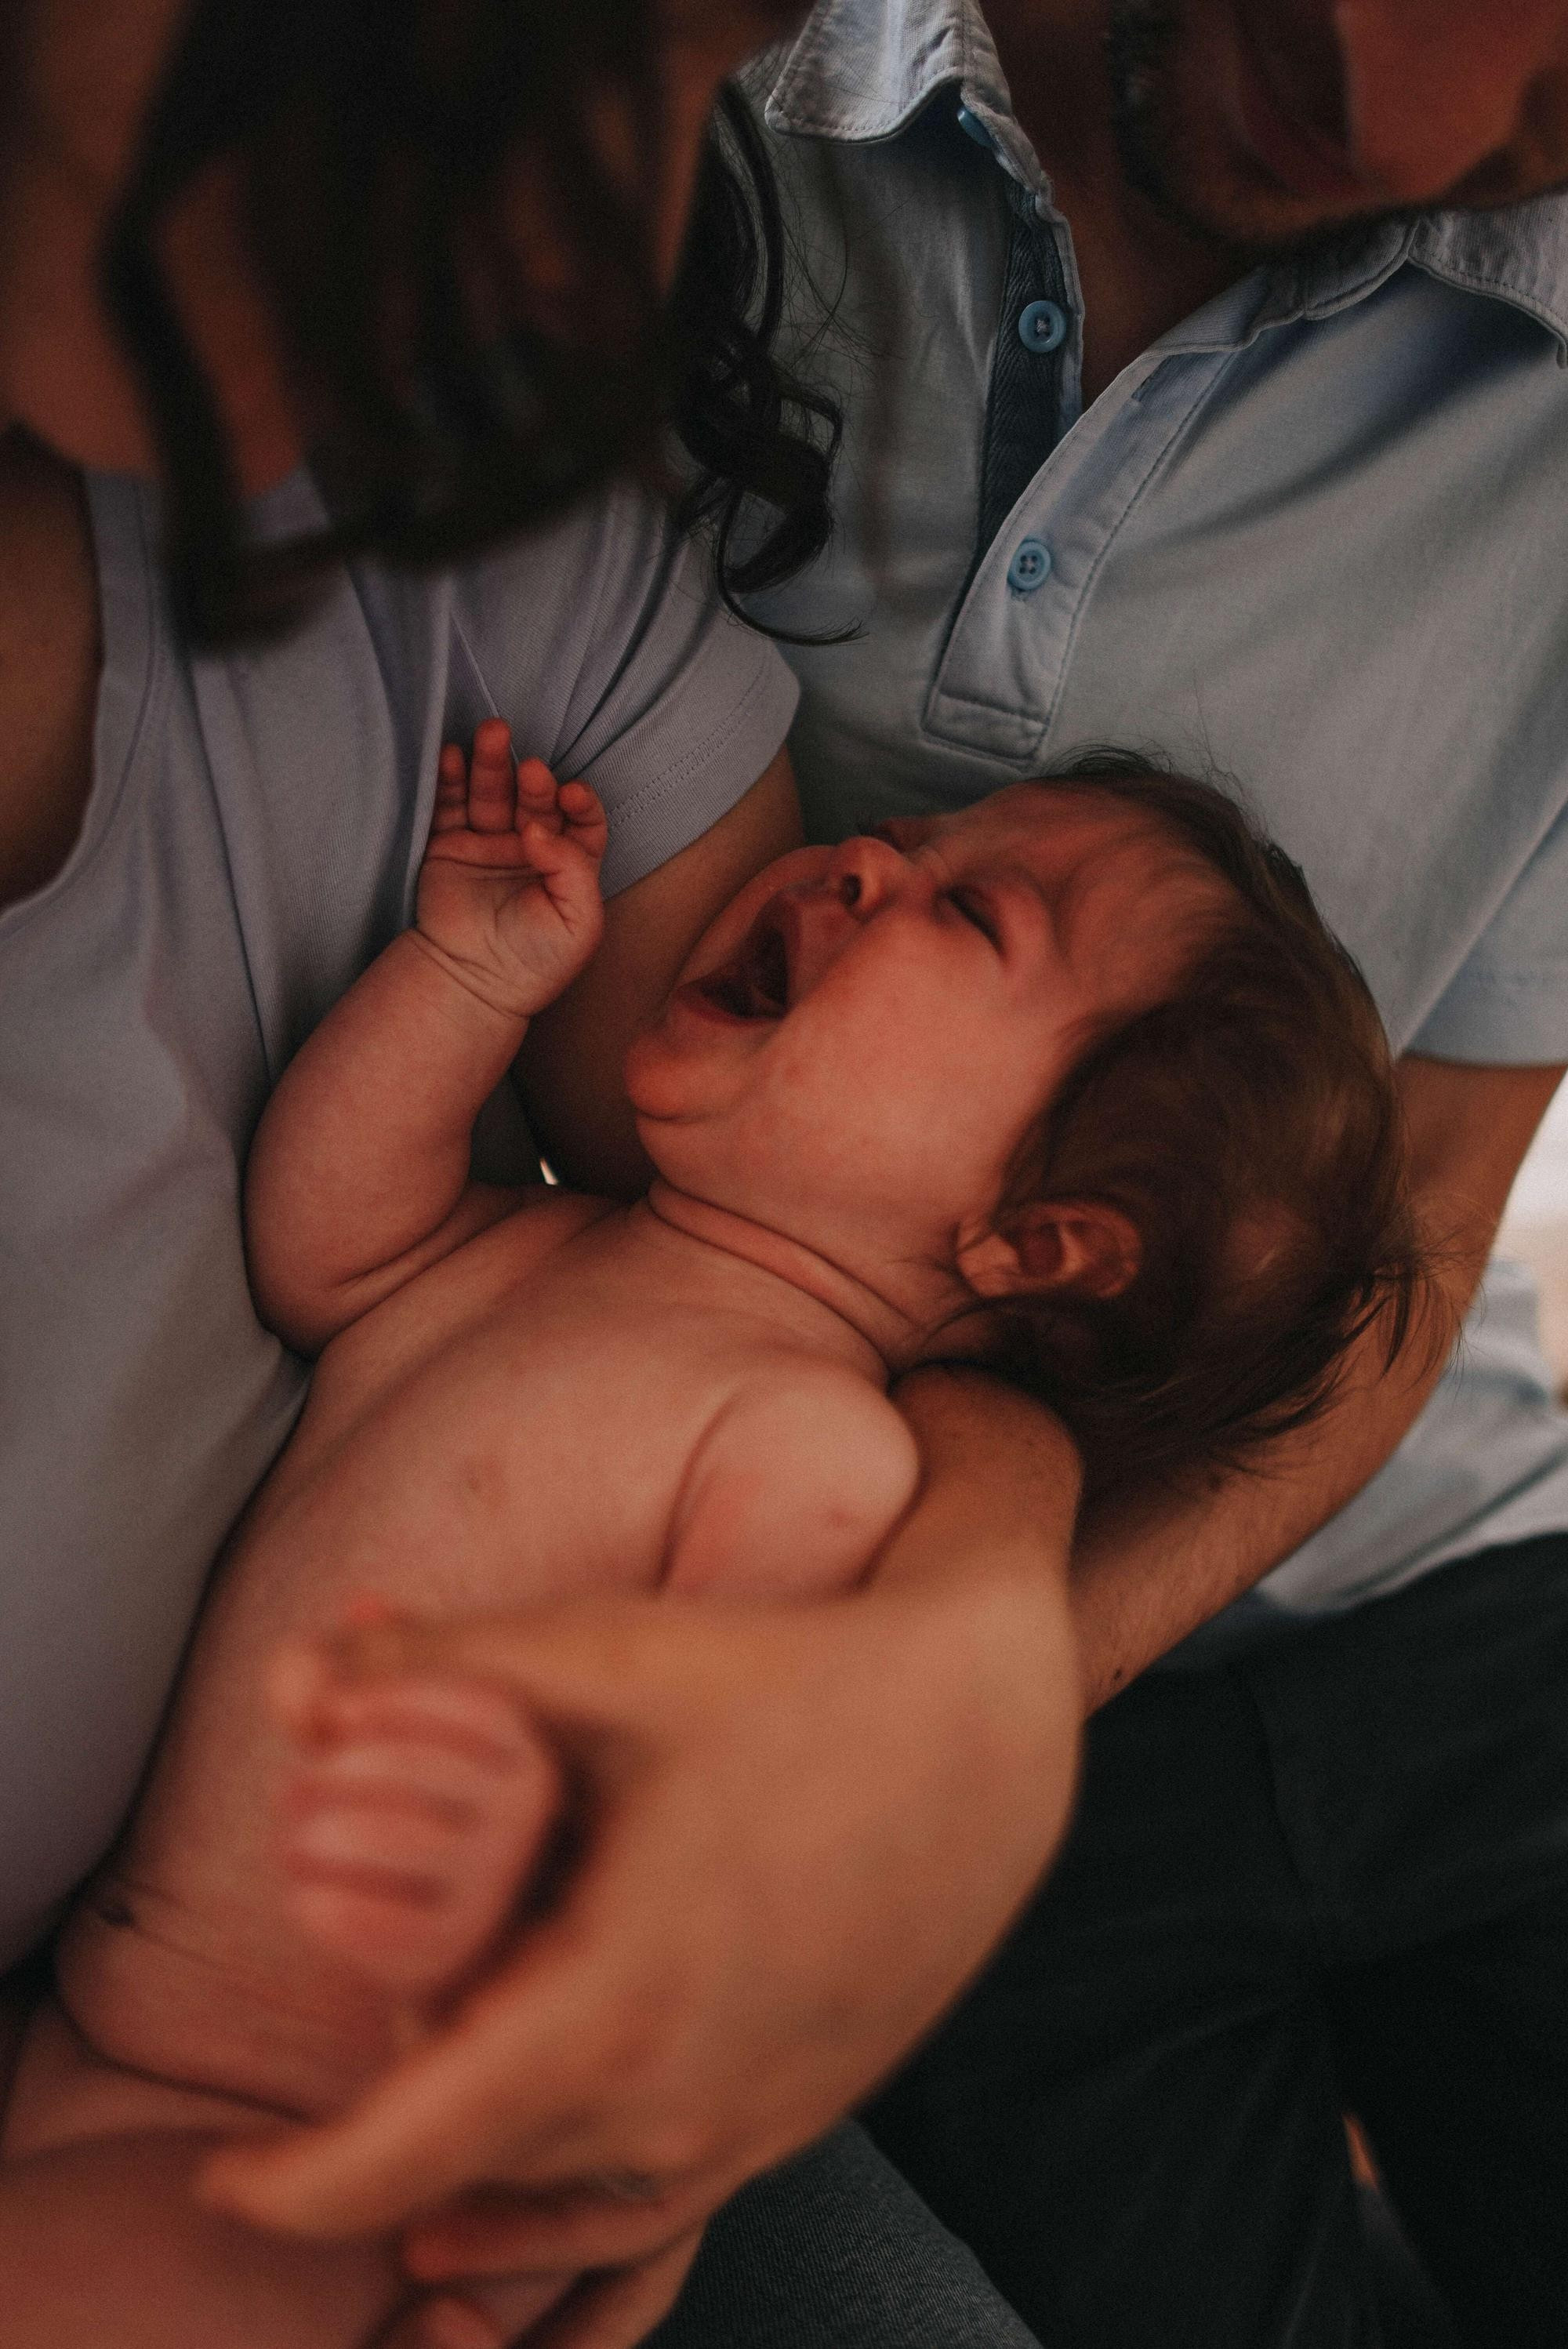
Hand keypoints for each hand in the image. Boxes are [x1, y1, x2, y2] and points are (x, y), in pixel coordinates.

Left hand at [200, 1565, 1079, 2323]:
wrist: (986, 1718)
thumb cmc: (791, 1679)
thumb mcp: (607, 1657)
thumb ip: (438, 1670)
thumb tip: (298, 1679)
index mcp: (616, 2001)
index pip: (406, 2155)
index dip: (293, 2190)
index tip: (218, 2185)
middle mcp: (684, 2097)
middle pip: (475, 2175)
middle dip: (380, 2134)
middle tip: (350, 2030)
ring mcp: (751, 2118)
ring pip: (561, 2203)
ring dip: (467, 2180)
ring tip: (395, 2129)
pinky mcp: (799, 2108)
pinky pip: (651, 2202)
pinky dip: (563, 2210)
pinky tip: (517, 2194)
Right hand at [416, 719, 607, 1021]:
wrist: (475, 983)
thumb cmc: (538, 961)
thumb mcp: (579, 922)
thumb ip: (572, 869)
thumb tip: (536, 827)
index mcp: (569, 864)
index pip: (581, 820)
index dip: (580, 803)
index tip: (571, 795)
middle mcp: (530, 847)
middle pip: (534, 798)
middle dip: (533, 781)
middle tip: (532, 771)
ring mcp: (488, 843)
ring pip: (492, 792)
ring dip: (492, 762)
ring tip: (493, 733)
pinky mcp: (449, 846)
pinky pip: (449, 805)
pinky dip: (450, 778)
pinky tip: (453, 755)